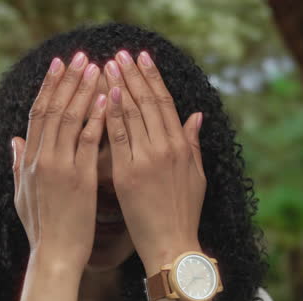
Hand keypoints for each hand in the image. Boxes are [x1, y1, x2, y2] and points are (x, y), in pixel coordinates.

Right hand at [11, 52, 107, 271]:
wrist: (55, 256)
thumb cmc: (42, 231)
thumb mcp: (21, 196)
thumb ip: (18, 166)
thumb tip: (13, 141)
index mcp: (29, 162)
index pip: (37, 115)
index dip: (48, 88)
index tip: (58, 67)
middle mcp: (42, 160)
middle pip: (53, 110)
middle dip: (67, 81)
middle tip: (79, 56)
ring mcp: (61, 168)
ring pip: (71, 119)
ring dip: (84, 90)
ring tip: (96, 67)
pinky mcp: (81, 179)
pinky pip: (90, 142)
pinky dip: (97, 118)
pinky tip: (107, 99)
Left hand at [102, 50, 205, 274]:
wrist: (173, 245)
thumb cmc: (184, 214)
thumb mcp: (197, 176)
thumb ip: (194, 144)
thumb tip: (195, 116)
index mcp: (182, 147)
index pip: (166, 103)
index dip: (153, 78)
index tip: (143, 59)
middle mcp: (166, 148)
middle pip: (148, 103)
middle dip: (134, 75)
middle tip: (121, 54)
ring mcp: (147, 160)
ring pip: (132, 114)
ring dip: (120, 87)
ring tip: (108, 66)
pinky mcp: (128, 174)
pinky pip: (117, 138)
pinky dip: (111, 115)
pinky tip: (104, 96)